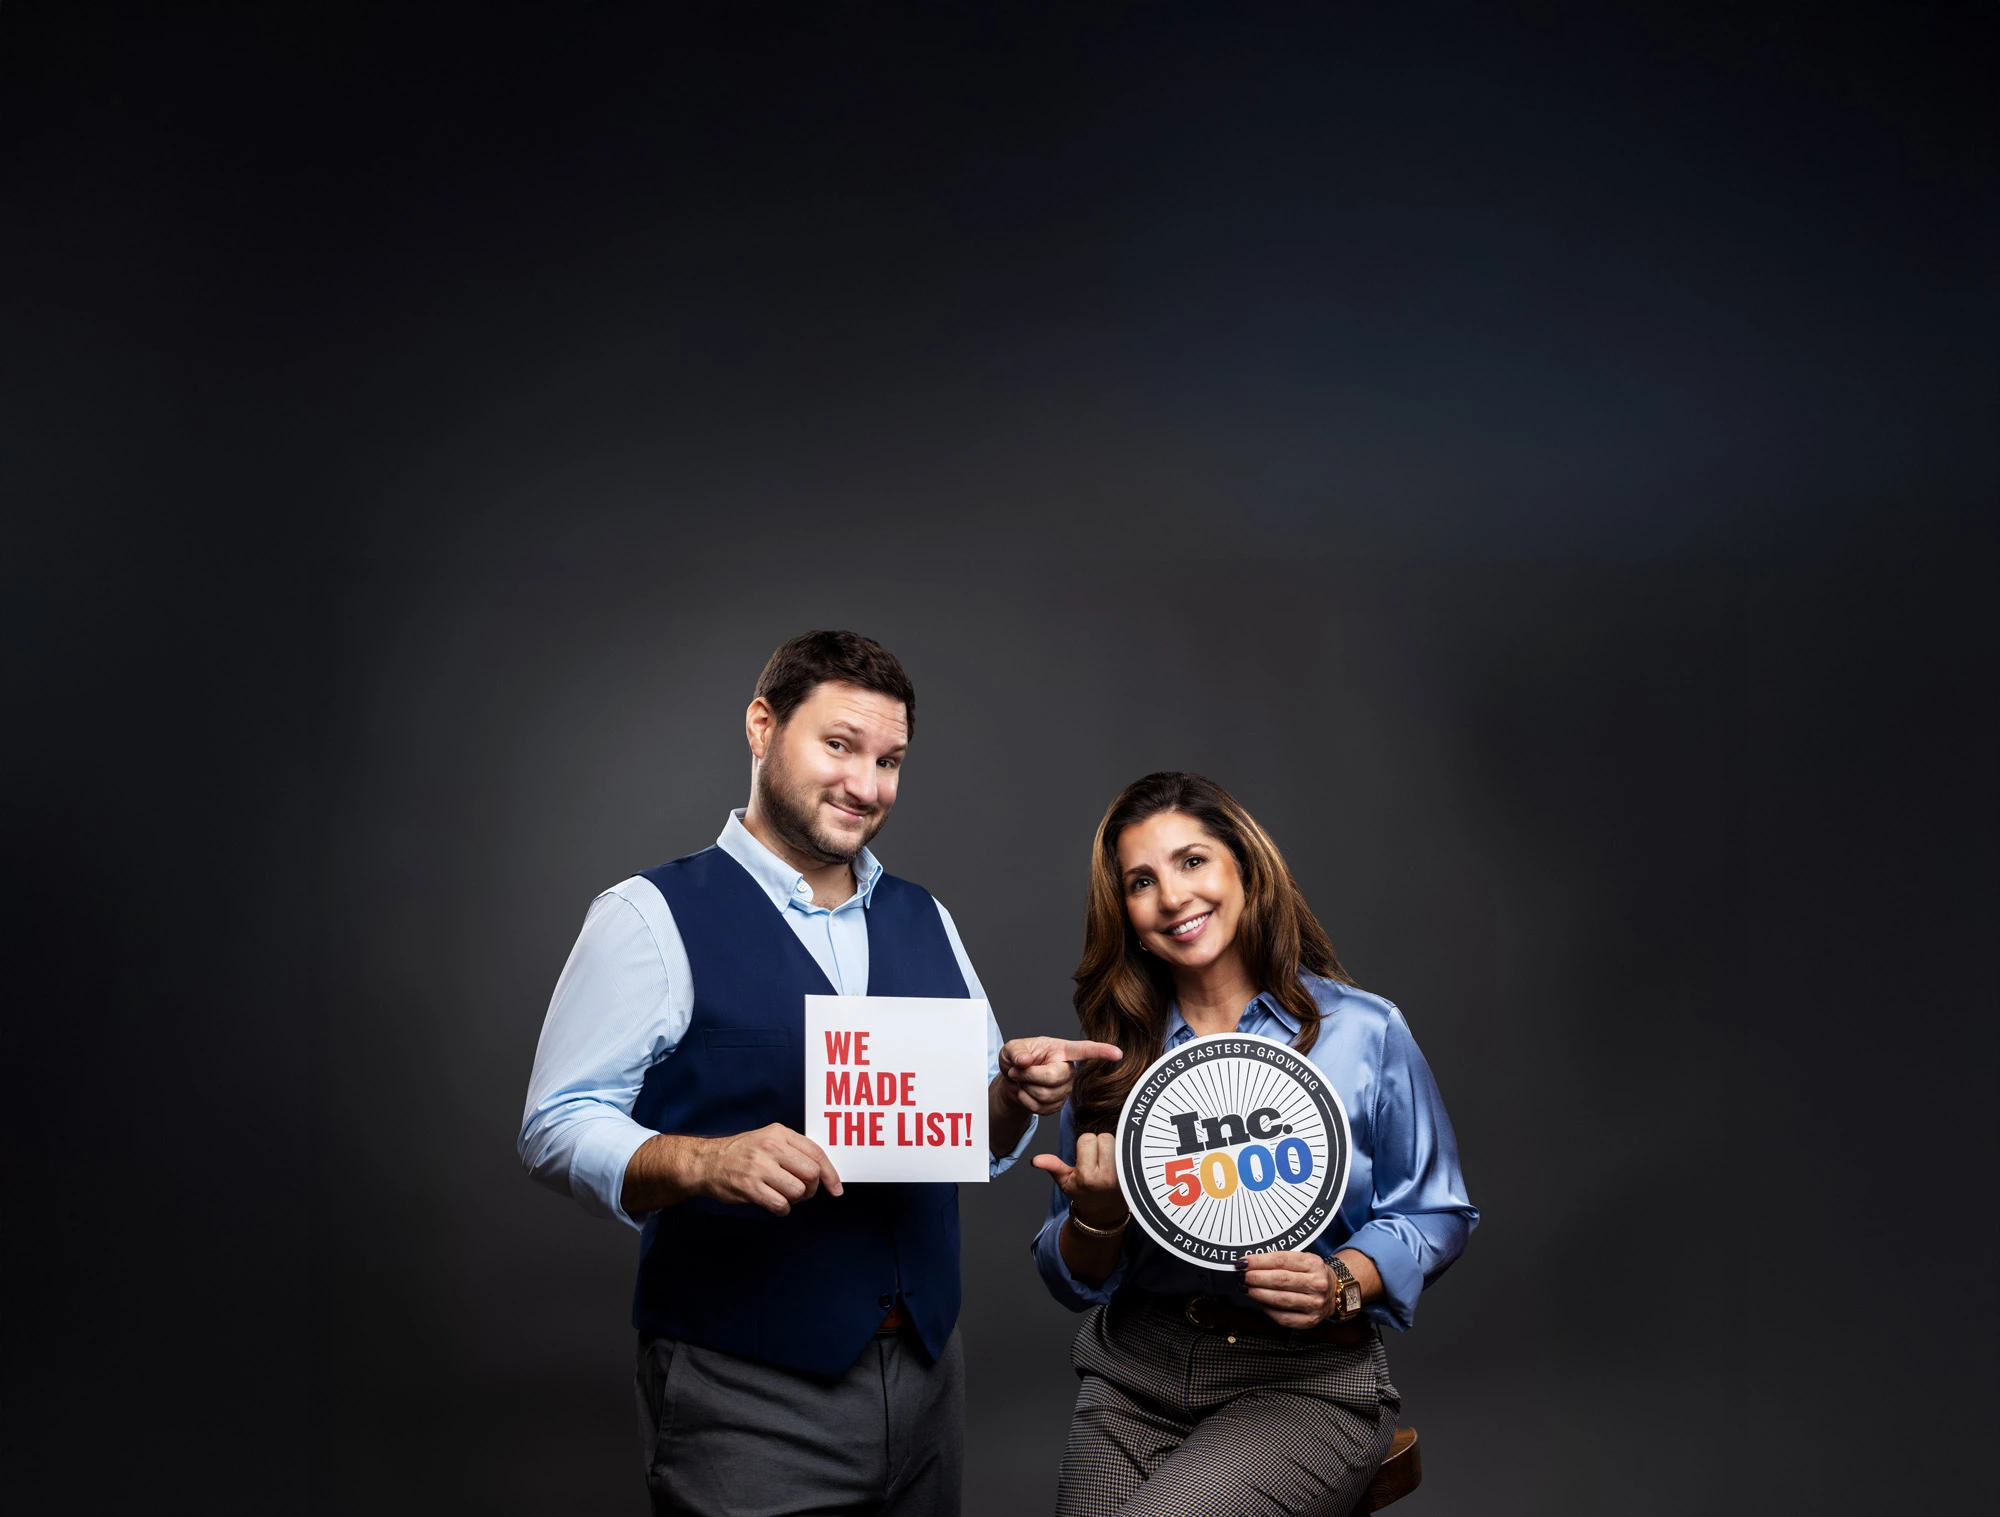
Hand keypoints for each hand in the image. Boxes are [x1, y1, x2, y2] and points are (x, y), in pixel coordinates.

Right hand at [695, 1123, 843, 1215]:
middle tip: (803, 1192)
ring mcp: (760, 1167)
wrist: (707, 1162)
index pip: (816, 1153)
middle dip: (812, 1188)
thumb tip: (822, 1170)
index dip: (831, 1174)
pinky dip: (783, 1210)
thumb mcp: (768, 1138)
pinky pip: (781, 1205)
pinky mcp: (750, 1187)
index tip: (836, 1189)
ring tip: (784, 1196)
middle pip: (812, 1173)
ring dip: (796, 1200)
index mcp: (780, 1133)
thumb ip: (793, 1149)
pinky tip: (775, 1204)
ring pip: (798, 1191)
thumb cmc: (742, 1152)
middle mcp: (771, 1147)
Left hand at [996, 1037, 1122, 1115]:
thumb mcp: (1011, 1048)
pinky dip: (1026, 1101)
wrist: (1012, 1080)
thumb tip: (1024, 1061)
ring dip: (1026, 1088)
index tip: (1117, 1053)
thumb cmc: (1016, 1059)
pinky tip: (1025, 1092)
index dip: (1102, 1051)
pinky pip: (1042, 1108)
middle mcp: (1068, 1069)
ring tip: (1021, 1080)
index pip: (1084, 1050)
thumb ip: (1016, 1051)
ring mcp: (1065, 1089)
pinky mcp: (1058, 1105)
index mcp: (1061, 1050)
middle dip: (1030, 1075)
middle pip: (1054, 1077)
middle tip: (1016, 1070)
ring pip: (1046, 1095)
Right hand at [1031, 1130, 1127, 1230]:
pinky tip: (1119, 1164)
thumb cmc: (1084, 1194)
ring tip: (1108, 1160)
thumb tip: (1035, 1160)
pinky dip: (1124, 1153)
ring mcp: (1122, 1176)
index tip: (1085, 1156)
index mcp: (1087, 1175)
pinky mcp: (1134, 1175)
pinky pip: (1130, 1151)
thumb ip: (1052, 1166)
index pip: (1088, 1138)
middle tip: (1098, 1157)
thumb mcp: (1065, 1182)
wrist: (1104, 1213)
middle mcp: (1106, 1175)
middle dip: (1100, 1144)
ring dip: (1113, 1147)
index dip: (1085, 1144)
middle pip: (1105, 1137)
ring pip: (1118, 1142)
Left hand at [1240, 1250, 1335, 1329]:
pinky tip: (1260, 1302)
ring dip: (1259, 1294)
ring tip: (1246, 1288)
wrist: (1335, 1292)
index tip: (1243, 1262)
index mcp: (1313, 1264)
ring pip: (1280, 1300)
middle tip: (1242, 1276)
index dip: (1259, 1262)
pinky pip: (1284, 1317)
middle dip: (1256, 1278)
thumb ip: (1280, 1260)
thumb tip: (1250, 1264)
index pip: (1281, 1261)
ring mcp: (1315, 1304)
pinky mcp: (1310, 1320)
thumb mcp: (1302, 1259)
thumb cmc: (1311, 1273)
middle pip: (1280, 1280)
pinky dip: (1268, 1310)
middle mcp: (1316, 1284)